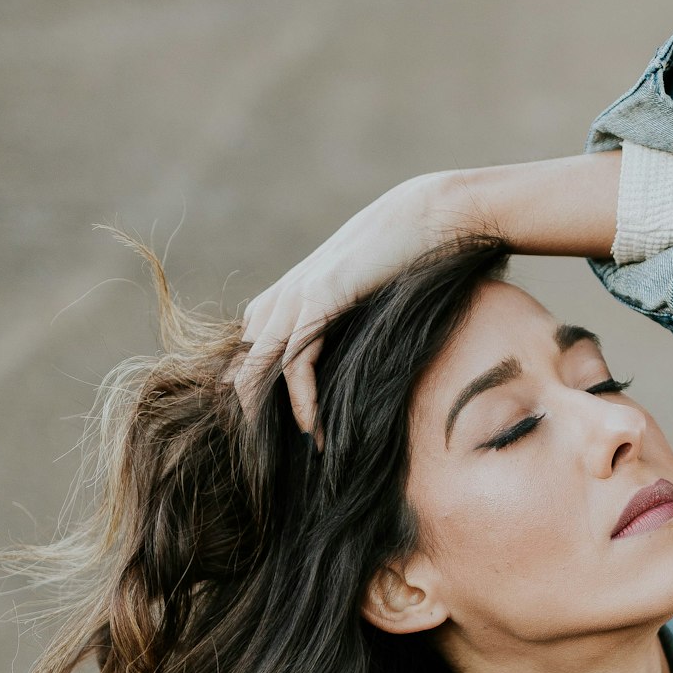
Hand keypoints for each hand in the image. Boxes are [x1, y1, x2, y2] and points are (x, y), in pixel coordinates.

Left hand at [230, 170, 465, 431]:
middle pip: (241, 365)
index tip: (267, 438)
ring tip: (286, 452)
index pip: (246, 354)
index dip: (250, 396)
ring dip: (269, 417)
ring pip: (257, 367)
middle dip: (249, 413)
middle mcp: (282, 296)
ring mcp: (296, 295)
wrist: (432, 215)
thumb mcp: (363, 298)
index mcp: (287, 295)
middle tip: (266, 458)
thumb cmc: (408, 258)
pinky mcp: (318, 298)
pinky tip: (312, 429)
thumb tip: (345, 365)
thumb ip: (342, 325)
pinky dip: (300, 401)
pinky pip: (294, 362)